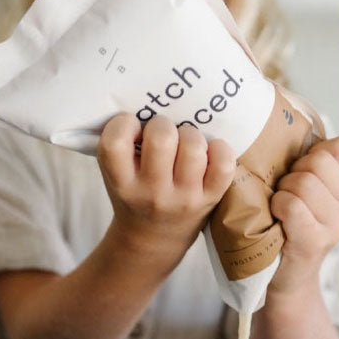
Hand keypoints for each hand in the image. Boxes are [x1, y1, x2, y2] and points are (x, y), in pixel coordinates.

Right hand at [98, 114, 234, 261]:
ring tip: (184, 143)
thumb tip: (147, 99)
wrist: (153, 239)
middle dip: (163, 125)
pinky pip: (224, 165)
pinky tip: (209, 151)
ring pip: (193, 147)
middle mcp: (152, 194)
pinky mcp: (210, 200)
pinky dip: (220, 150)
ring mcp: (184, 199)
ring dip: (190, 135)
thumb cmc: (135, 195)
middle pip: (162, 138)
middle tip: (163, 135)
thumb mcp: (116, 175)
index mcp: (122, 184)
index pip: (115, 142)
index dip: (124, 124)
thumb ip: (122, 146)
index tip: (132, 128)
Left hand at [268, 136, 338, 294]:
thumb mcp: (305, 188)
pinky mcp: (315, 241)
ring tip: (281, 206)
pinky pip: (292, 205)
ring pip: (303, 183)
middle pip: (318, 161)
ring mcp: (335, 225)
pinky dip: (278, 206)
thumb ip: (313, 159)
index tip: (306, 171)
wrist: (283, 277)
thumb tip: (293, 107)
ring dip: (283, 191)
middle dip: (295, 171)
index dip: (316, 152)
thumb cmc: (287, 223)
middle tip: (287, 191)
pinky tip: (277, 218)